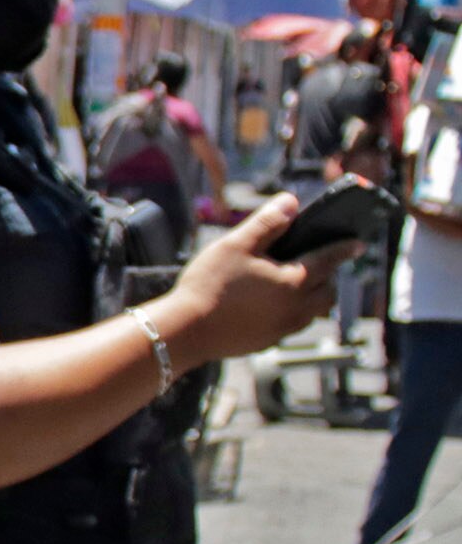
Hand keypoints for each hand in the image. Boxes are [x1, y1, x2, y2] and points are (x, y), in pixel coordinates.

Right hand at [155, 193, 345, 364]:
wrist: (186, 331)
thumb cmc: (209, 284)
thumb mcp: (236, 244)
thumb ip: (266, 222)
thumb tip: (291, 201)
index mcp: (294, 280)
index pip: (329, 259)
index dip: (344, 248)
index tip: (357, 243)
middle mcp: (297, 307)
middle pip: (328, 292)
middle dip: (329, 277)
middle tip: (321, 265)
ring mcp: (283, 328)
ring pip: (313, 312)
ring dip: (314, 298)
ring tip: (299, 287)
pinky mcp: (267, 342)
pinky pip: (292, 326)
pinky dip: (293, 313)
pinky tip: (273, 306)